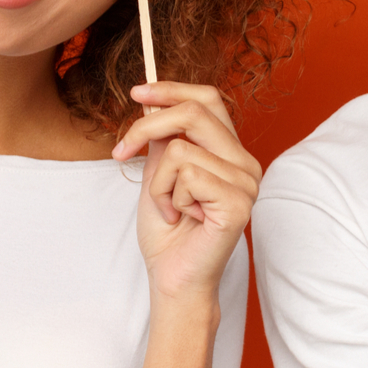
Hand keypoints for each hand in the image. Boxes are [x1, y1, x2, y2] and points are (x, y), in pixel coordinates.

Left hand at [112, 83, 262, 307]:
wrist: (172, 278)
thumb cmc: (167, 232)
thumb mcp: (158, 174)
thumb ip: (162, 139)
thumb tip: (152, 101)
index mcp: (230, 152)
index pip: (209, 99)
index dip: (172, 89)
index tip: (137, 93)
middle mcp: (245, 163)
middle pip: (194, 112)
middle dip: (147, 126)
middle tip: (121, 152)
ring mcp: (246, 182)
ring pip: (180, 149)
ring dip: (158, 183)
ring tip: (170, 208)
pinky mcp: (238, 202)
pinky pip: (186, 175)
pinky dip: (169, 198)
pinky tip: (183, 218)